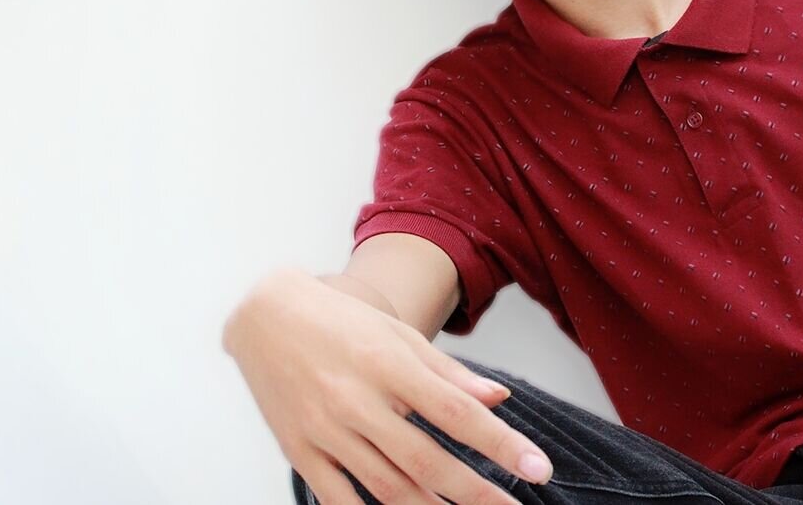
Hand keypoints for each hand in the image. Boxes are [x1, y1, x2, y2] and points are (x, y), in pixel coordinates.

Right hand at [223, 268, 551, 503]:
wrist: (265, 315)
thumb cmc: (341, 323)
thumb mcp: (398, 334)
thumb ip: (449, 371)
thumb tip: (498, 398)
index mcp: (387, 364)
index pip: (456, 412)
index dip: (501, 443)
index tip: (537, 467)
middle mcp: (356, 400)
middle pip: (426, 460)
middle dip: (476, 492)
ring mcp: (324, 430)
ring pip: (388, 487)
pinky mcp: (299, 451)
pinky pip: (339, 498)